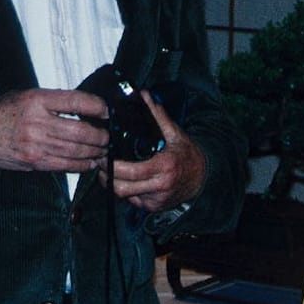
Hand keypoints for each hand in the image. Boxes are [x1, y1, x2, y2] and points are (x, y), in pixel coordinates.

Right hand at [0, 87, 110, 172]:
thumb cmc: (3, 111)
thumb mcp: (28, 96)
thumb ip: (55, 101)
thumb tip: (86, 108)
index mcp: (37, 100)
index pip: (76, 101)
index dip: (97, 106)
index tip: (107, 111)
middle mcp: (38, 122)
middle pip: (81, 131)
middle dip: (100, 136)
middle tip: (108, 136)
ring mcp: (36, 144)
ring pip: (76, 151)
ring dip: (95, 152)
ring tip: (103, 150)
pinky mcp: (34, 162)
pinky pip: (65, 166)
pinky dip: (81, 165)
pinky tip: (90, 162)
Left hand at [107, 90, 206, 213]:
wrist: (204, 178)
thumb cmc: (188, 155)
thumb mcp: (175, 134)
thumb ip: (158, 115)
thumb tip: (145, 96)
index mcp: (164, 167)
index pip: (132, 172)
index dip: (113, 166)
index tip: (104, 156)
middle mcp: (160, 186)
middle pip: (122, 188)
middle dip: (106, 176)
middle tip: (99, 163)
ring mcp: (156, 200)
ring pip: (124, 196)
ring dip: (113, 184)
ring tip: (107, 170)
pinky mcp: (153, 207)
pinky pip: (132, 201)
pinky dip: (125, 191)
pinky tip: (123, 179)